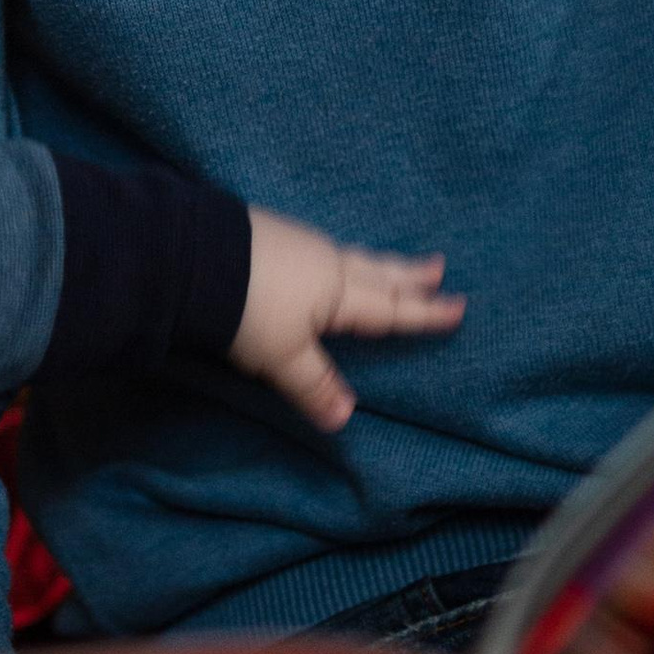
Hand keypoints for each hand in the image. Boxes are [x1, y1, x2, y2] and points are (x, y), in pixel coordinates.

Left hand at [237, 210, 460, 430]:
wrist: (195, 254)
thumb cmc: (246, 308)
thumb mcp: (282, 356)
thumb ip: (314, 385)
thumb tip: (346, 418)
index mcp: (338, 294)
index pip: (390, 309)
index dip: (423, 313)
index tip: (458, 307)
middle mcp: (327, 265)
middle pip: (379, 273)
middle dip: (409, 276)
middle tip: (438, 268)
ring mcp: (300, 245)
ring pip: (354, 258)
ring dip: (380, 263)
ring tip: (393, 264)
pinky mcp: (274, 235)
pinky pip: (326, 249)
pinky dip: (345, 257)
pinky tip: (332, 257)